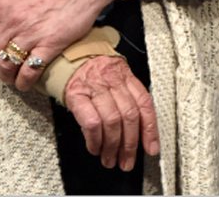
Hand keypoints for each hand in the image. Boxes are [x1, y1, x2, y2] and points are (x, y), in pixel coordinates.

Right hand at [63, 56, 159, 170]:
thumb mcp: (115, 78)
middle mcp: (113, 81)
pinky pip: (91, 122)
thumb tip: (140, 131)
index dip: (150, 129)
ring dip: (113, 146)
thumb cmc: (92, 71)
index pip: (145, 104)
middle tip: (127, 161)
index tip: (151, 149)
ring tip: (110, 159)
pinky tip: (95, 148)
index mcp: (126, 76)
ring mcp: (95, 87)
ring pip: (112, 121)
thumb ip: (127, 97)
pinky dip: (95, 139)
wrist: (67, 57)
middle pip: (130, 116)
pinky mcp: (77, 95)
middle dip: (130, 144)